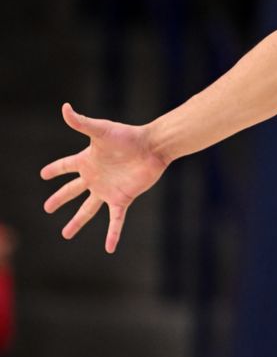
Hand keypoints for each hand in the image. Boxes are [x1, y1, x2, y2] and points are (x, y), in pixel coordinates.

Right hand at [41, 103, 169, 253]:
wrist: (153, 146)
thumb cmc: (128, 136)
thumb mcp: (101, 130)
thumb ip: (81, 122)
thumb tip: (65, 107)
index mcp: (87, 160)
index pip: (65, 166)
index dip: (54, 169)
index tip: (43, 174)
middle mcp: (95, 177)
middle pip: (72, 191)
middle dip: (59, 199)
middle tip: (47, 208)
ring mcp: (108, 189)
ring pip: (88, 209)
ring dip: (77, 221)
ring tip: (66, 234)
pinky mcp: (122, 198)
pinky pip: (115, 220)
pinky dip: (112, 234)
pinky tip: (109, 248)